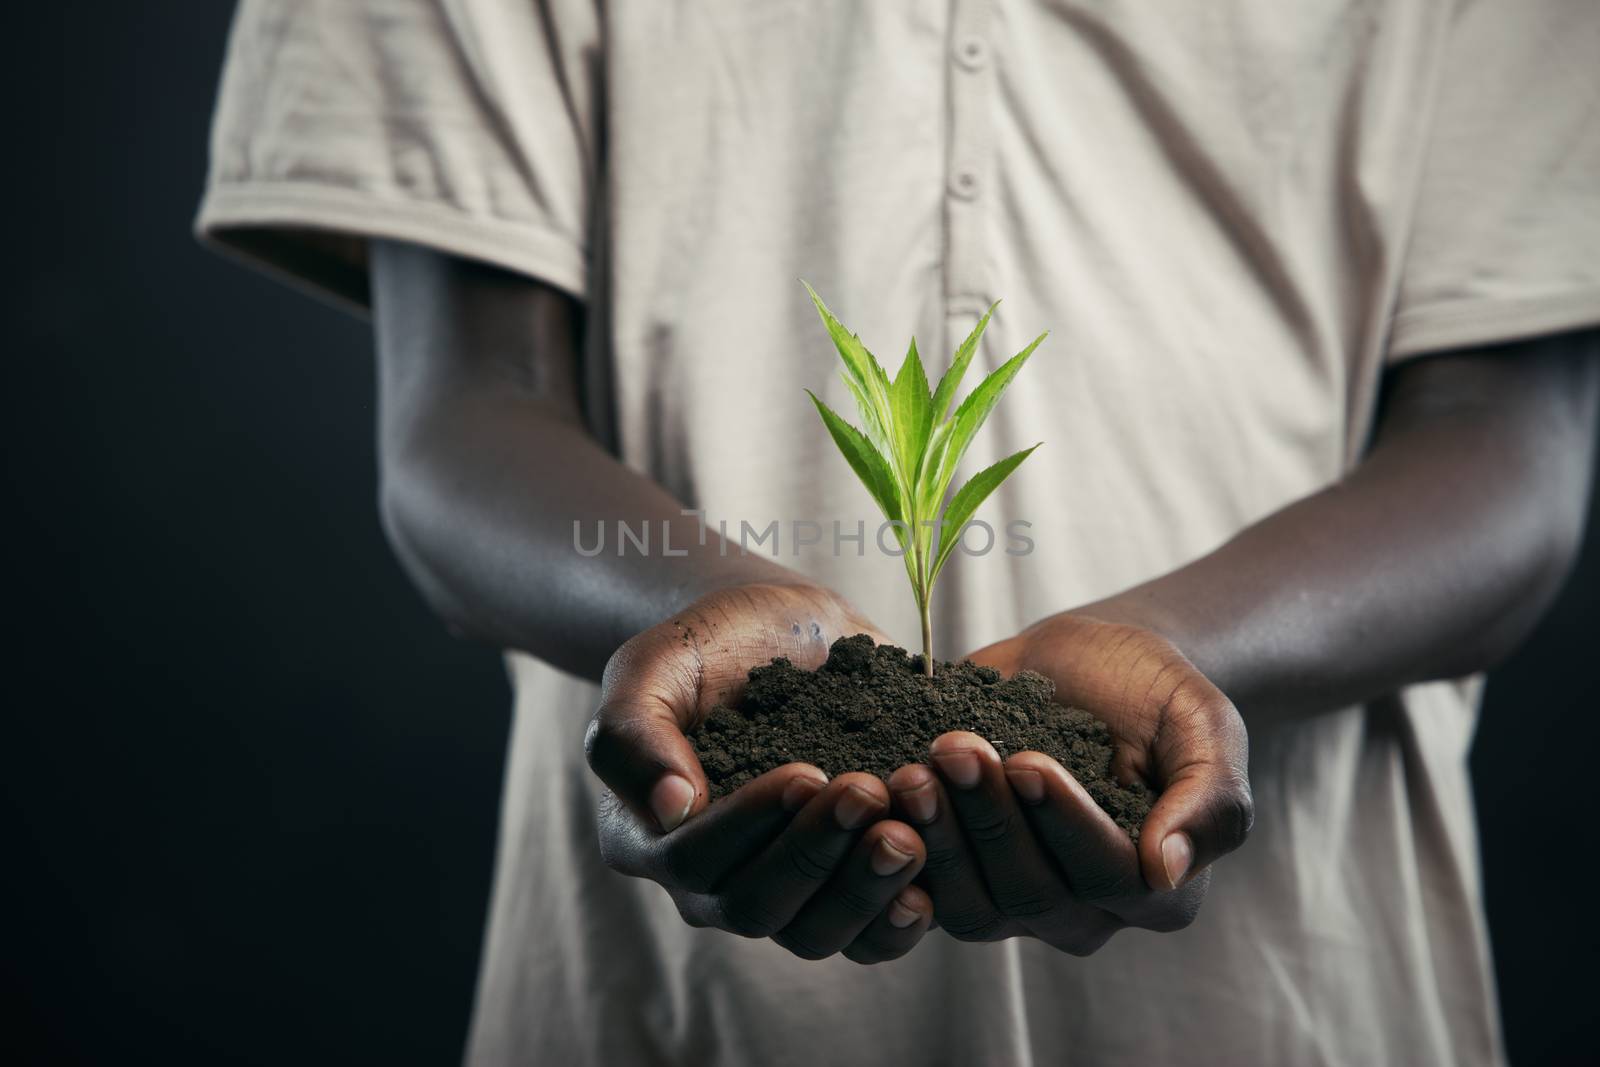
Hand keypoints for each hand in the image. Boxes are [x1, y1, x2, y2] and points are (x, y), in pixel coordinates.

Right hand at [585, 582, 934, 962]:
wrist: (782, 632)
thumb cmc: (707, 646)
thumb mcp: (653, 666)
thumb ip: (635, 734)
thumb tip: (671, 809)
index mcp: (649, 836)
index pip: (692, 860)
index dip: (749, 825)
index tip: (805, 771)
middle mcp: (710, 882)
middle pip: (756, 910)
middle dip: (815, 855)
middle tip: (867, 792)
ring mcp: (781, 890)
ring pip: (816, 935)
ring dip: (864, 892)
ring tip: (905, 836)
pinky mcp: (842, 886)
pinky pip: (868, 937)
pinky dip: (899, 920)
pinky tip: (928, 883)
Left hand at [887, 611, 1252, 953]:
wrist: (1082, 666)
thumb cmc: (1152, 693)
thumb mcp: (1204, 723)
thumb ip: (1209, 797)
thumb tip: (1168, 869)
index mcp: (1158, 889)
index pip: (1109, 878)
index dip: (1065, 824)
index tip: (1027, 760)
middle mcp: (1085, 912)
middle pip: (1031, 895)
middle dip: (989, 820)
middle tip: (953, 749)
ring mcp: (1014, 902)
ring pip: (970, 906)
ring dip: (937, 838)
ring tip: (914, 769)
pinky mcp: (957, 879)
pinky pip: (917, 893)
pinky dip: (891, 852)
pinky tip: (877, 795)